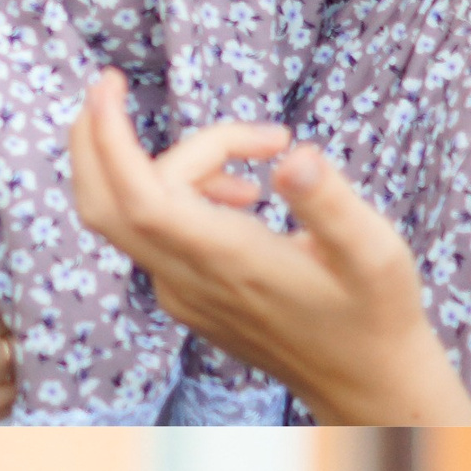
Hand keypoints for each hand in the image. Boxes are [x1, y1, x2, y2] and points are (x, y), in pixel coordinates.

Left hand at [67, 73, 470, 425]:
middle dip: (95, 140)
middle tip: (113, 84)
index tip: (107, 85)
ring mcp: (181, 292)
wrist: (364, 385)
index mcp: (228, 261)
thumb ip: (330, 203)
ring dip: (174, 162)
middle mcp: (188, 280)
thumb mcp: (374, 252)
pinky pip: (156, 231)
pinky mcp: (187, 296)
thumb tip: (294, 157)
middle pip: (104, 204)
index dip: (112, 141)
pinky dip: (181, 190)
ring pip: (131, 212)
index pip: (140, 198)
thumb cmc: (375, 314)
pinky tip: (244, 191)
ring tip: (262, 147)